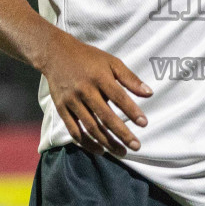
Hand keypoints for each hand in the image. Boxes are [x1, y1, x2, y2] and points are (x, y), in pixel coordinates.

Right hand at [37, 31, 150, 156]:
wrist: (55, 54)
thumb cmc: (88, 58)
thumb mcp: (111, 62)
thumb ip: (130, 78)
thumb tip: (149, 93)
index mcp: (99, 76)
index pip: (118, 97)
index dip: (132, 111)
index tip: (144, 123)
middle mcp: (85, 90)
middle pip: (105, 116)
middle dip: (122, 133)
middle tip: (136, 146)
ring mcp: (71, 100)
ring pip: (90, 126)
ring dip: (106, 142)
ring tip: (121, 151)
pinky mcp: (61, 108)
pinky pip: (74, 130)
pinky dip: (86, 142)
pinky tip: (100, 150)